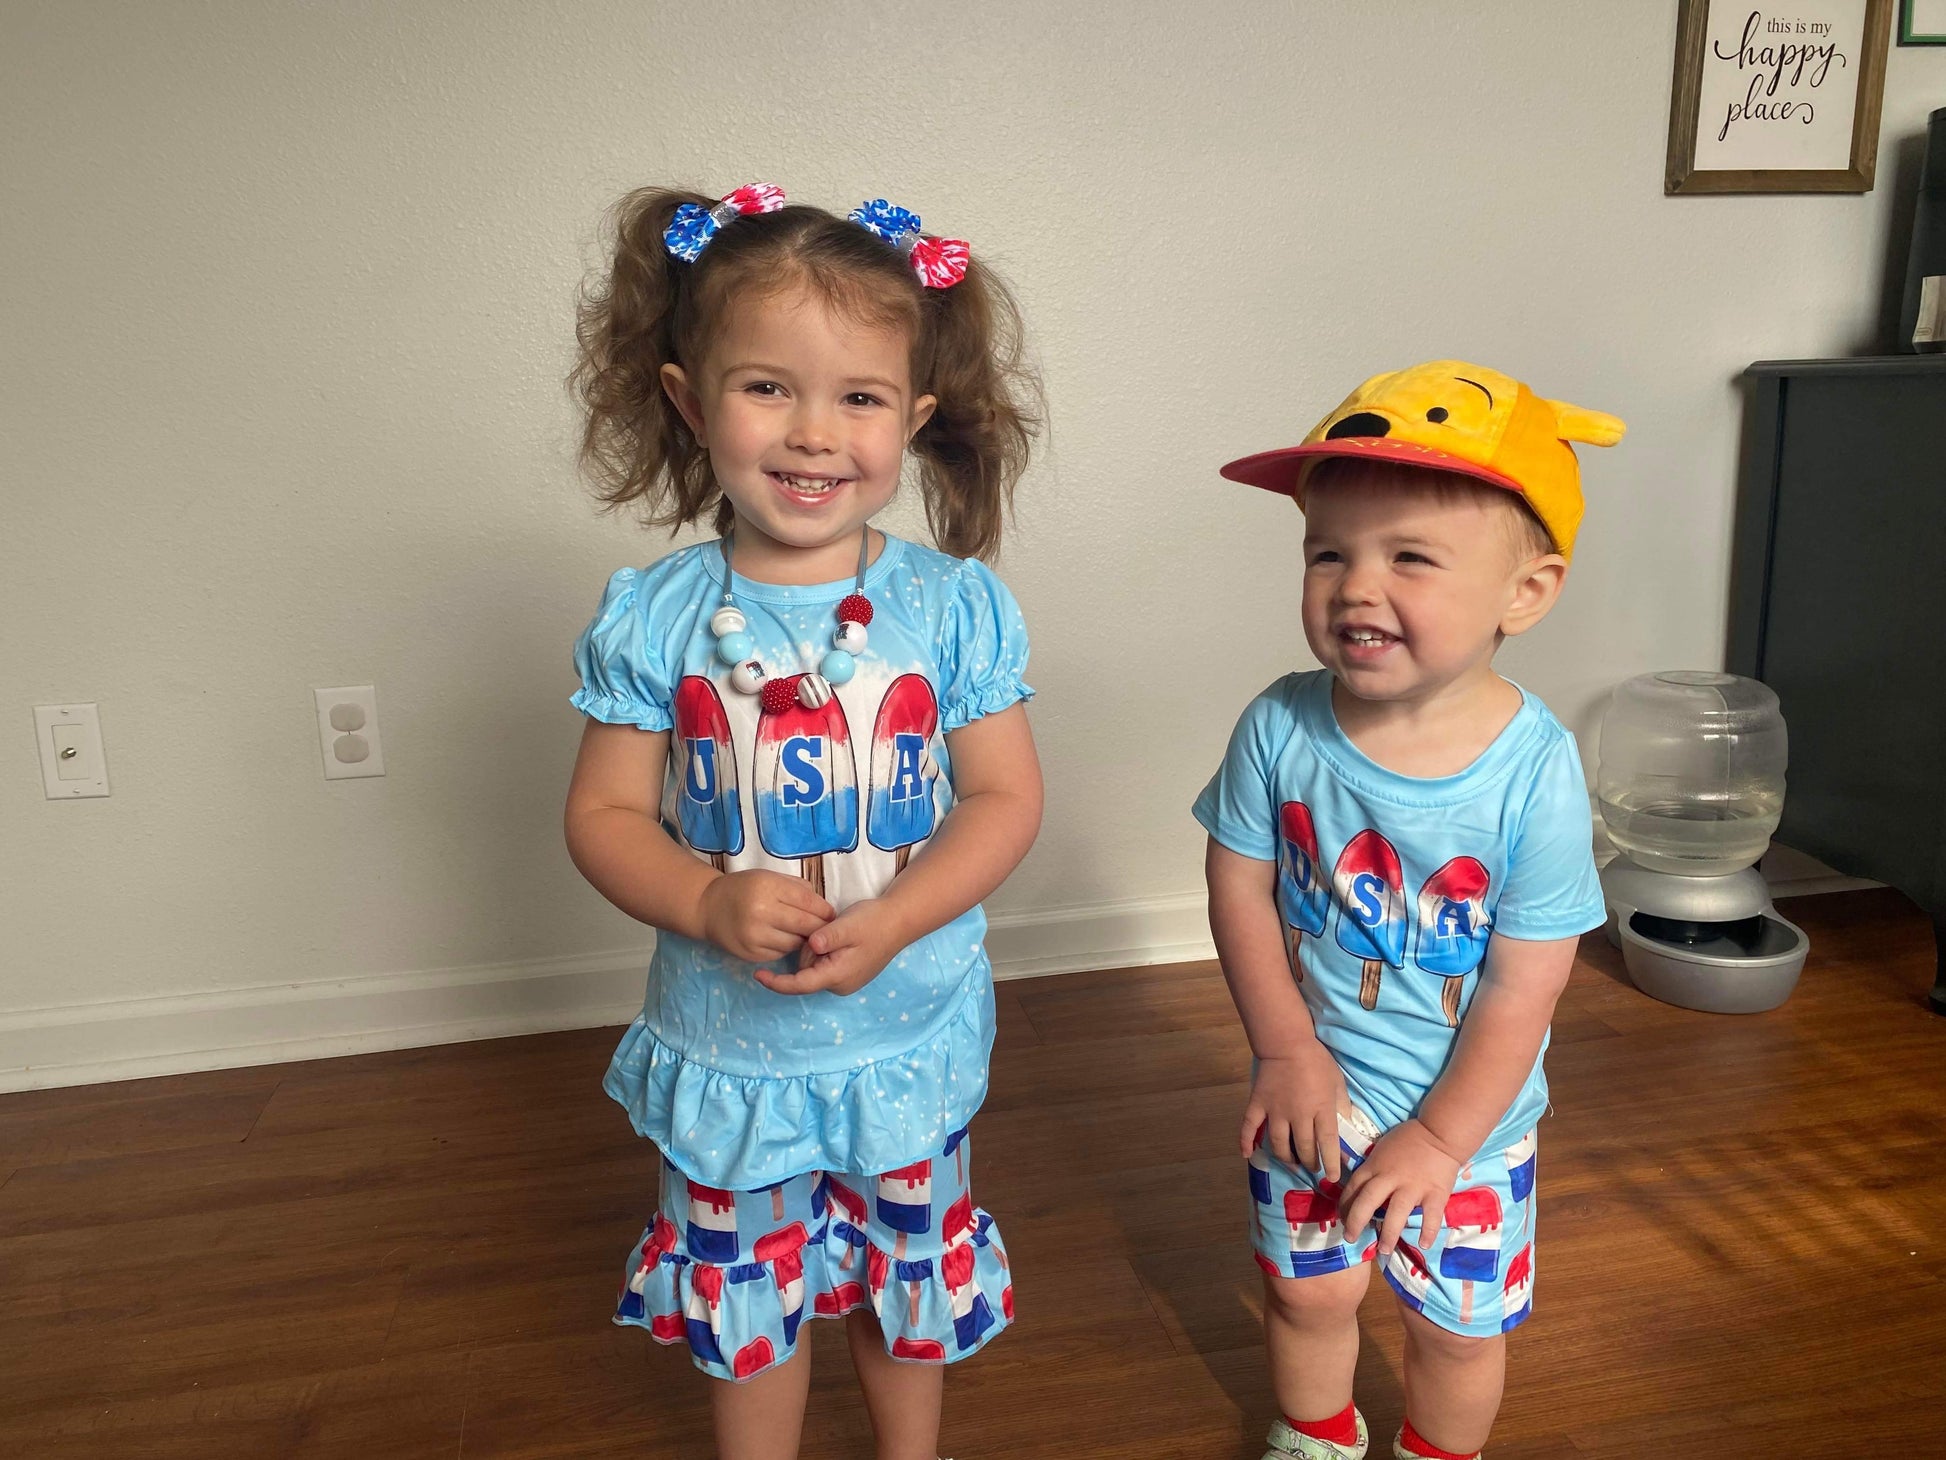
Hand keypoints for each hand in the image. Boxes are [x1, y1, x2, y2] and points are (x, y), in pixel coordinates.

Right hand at [698, 871, 833, 963]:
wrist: (708, 908)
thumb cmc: (744, 889)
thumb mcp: (769, 877)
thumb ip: (798, 888)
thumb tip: (825, 907)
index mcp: (768, 887)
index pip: (809, 903)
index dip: (825, 910)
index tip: (830, 914)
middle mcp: (761, 912)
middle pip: (806, 925)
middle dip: (820, 928)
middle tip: (825, 928)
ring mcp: (755, 936)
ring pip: (796, 943)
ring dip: (803, 939)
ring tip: (800, 932)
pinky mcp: (751, 954)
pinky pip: (781, 954)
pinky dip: (786, 948)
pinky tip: (782, 938)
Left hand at [755, 898, 905, 996]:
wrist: (899, 921)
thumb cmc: (874, 922)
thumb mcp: (849, 925)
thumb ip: (828, 936)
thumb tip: (812, 944)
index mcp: (837, 976)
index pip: (800, 985)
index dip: (776, 982)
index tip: (757, 974)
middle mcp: (839, 984)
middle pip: (806, 972)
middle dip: (807, 951)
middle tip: (825, 931)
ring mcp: (844, 981)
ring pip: (814, 967)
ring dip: (816, 950)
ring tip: (835, 932)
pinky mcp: (847, 973)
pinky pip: (824, 965)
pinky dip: (824, 952)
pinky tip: (838, 937)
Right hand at [1243, 1043, 1346, 1180]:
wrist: (1287, 1043)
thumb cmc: (1317, 1061)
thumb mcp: (1338, 1082)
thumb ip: (1342, 1106)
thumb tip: (1346, 1127)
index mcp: (1321, 1109)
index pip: (1327, 1144)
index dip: (1330, 1163)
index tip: (1332, 1177)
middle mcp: (1298, 1115)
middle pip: (1303, 1148)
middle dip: (1309, 1162)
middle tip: (1312, 1167)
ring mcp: (1275, 1111)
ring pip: (1279, 1144)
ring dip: (1286, 1158)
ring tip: (1292, 1163)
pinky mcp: (1258, 1105)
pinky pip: (1249, 1127)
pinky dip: (1246, 1141)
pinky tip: (1246, 1154)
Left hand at [1338, 1117, 1464, 1257]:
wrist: (1440, 1132)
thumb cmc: (1409, 1138)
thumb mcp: (1382, 1148)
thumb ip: (1373, 1167)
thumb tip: (1360, 1187)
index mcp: (1375, 1165)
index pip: (1354, 1187)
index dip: (1345, 1205)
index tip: (1341, 1218)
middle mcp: (1390, 1178)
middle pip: (1367, 1201)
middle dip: (1355, 1222)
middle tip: (1349, 1238)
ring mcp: (1413, 1187)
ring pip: (1396, 1213)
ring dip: (1388, 1234)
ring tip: (1382, 1250)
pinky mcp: (1435, 1194)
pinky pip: (1430, 1216)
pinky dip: (1427, 1231)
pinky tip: (1423, 1244)